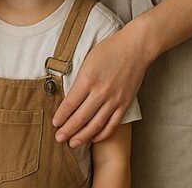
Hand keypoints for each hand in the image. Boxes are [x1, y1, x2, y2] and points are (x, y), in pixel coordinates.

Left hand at [52, 27, 149, 147]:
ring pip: (96, 124)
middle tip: (59, 138)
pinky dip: (102, 133)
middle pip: (81, 117)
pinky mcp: (125, 103)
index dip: (61, 116)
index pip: (70, 103)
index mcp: (89, 78)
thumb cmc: (110, 49)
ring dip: (83, 136)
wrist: (135, 47)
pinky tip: (93, 138)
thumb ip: (80, 79)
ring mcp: (115, 99)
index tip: (55, 123)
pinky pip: (112, 124)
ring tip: (73, 143)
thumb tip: (69, 98)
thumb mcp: (88, 60)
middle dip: (68, 130)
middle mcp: (101, 91)